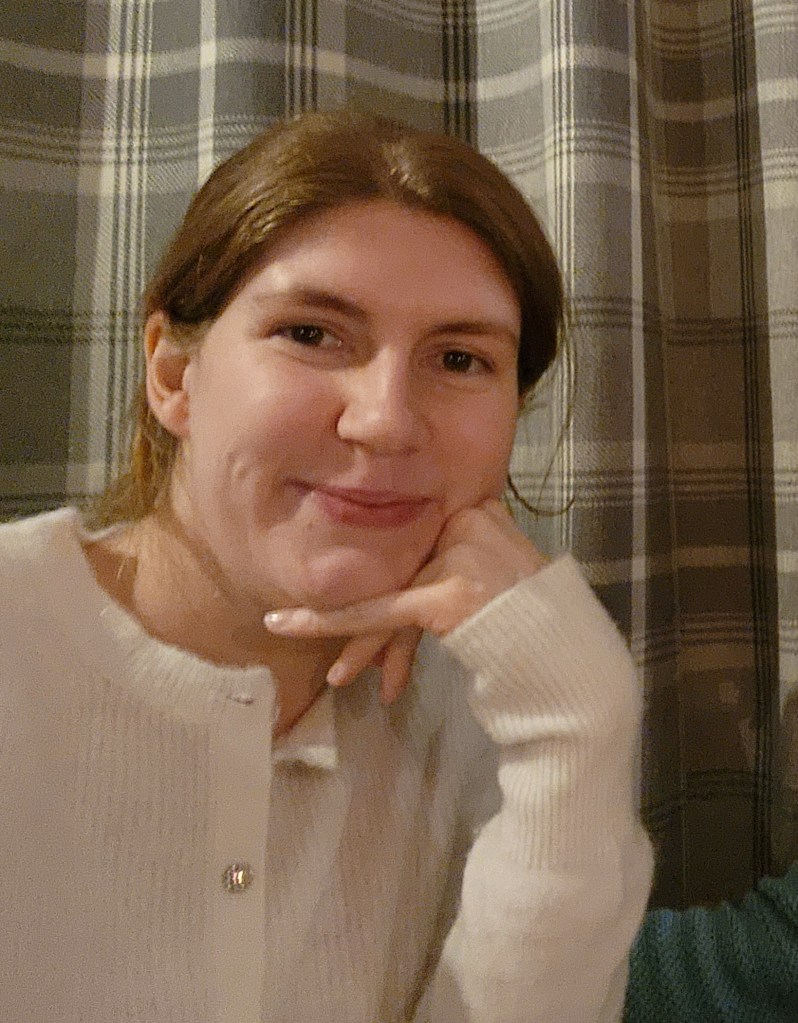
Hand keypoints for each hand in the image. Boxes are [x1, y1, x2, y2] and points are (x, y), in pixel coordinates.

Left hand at [264, 498, 546, 702]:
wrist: (570, 660)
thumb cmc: (537, 625)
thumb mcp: (499, 571)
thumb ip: (462, 550)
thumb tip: (426, 553)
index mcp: (479, 509)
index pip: (415, 545)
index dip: (385, 583)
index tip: (363, 616)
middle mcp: (469, 523)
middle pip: (399, 570)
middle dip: (366, 618)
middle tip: (324, 646)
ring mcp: (460, 557)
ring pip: (387, 592)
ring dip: (348, 632)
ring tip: (299, 644)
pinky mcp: (449, 594)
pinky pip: (383, 612)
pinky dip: (332, 622)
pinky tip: (287, 624)